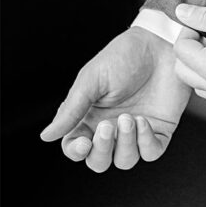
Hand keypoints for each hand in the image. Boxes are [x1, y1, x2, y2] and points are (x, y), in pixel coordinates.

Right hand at [39, 26, 195, 171]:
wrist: (159, 45)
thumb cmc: (122, 57)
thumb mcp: (91, 81)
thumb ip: (70, 112)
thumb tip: (46, 136)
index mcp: (89, 116)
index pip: (75, 147)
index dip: (76, 152)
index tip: (83, 143)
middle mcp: (110, 128)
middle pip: (99, 161)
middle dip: (102, 150)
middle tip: (107, 126)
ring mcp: (135, 132)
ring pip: (124, 160)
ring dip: (125, 144)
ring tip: (129, 118)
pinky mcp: (158, 131)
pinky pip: (150, 153)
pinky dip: (145, 142)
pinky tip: (144, 121)